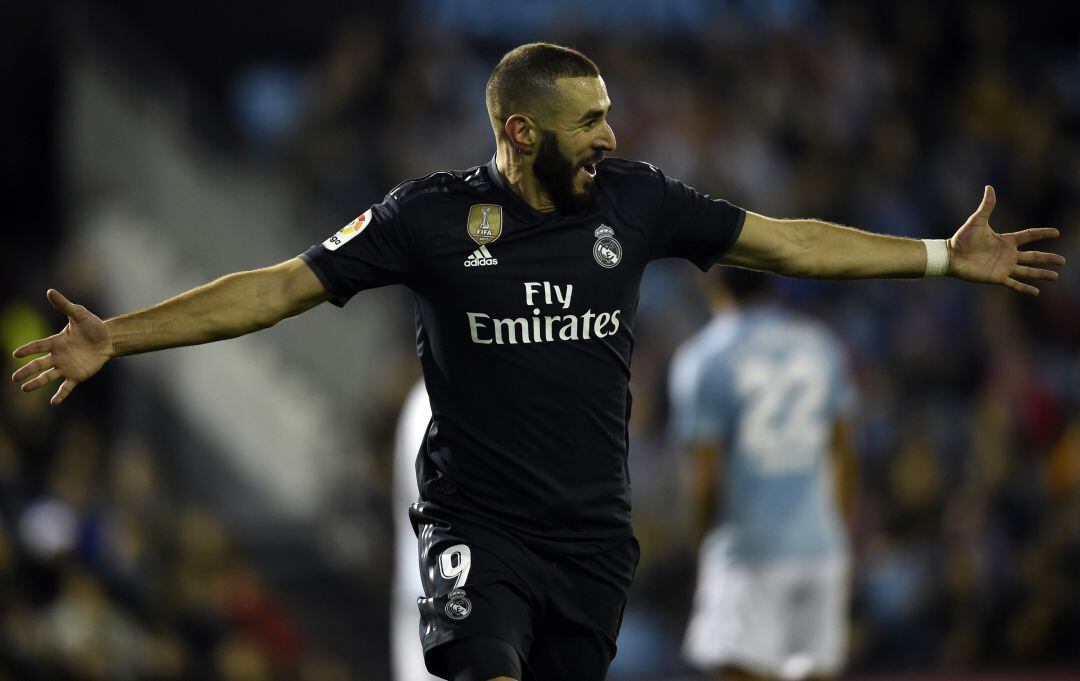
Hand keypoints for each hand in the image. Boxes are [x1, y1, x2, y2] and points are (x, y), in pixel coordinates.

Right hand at [11, 290, 112, 405]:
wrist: (108, 339)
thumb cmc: (92, 326)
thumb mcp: (79, 314)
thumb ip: (64, 305)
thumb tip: (50, 291)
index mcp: (56, 342)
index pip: (38, 346)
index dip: (28, 350)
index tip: (15, 354)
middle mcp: (58, 356)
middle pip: (38, 364)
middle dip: (26, 371)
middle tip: (14, 378)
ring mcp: (66, 367)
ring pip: (48, 376)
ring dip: (37, 383)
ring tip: (24, 389)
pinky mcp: (77, 376)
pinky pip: (67, 387)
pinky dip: (60, 395)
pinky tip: (53, 402)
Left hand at [948, 186, 1065, 294]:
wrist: (951, 256)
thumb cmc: (962, 239)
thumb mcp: (977, 221)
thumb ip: (987, 206)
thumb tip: (989, 187)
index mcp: (1006, 241)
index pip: (1028, 235)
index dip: (1042, 233)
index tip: (1056, 232)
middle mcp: (1008, 254)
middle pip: (1033, 256)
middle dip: (1048, 258)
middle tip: (1063, 261)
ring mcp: (1004, 267)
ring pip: (1028, 271)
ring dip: (1041, 274)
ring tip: (1055, 276)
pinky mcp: (997, 277)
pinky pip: (1014, 284)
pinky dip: (1025, 288)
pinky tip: (1036, 292)